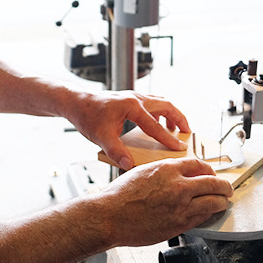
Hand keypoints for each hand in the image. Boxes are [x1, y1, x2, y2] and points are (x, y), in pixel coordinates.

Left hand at [63, 90, 189, 169]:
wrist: (76, 102)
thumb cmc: (87, 116)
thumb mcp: (101, 137)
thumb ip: (116, 152)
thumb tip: (130, 166)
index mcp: (132, 107)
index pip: (156, 125)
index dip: (168, 138)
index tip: (180, 147)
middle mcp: (136, 98)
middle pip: (166, 105)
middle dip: (179, 119)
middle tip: (187, 133)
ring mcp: (133, 96)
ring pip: (160, 102)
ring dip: (171, 114)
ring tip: (175, 129)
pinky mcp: (130, 98)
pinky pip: (152, 102)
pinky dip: (160, 112)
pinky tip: (157, 123)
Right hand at [98, 158, 233, 245]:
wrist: (111, 216)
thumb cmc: (121, 195)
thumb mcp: (143, 172)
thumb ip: (163, 172)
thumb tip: (176, 175)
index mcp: (167, 169)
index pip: (199, 165)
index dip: (208, 169)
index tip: (210, 173)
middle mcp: (178, 185)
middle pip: (213, 182)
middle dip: (224, 186)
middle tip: (226, 188)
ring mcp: (181, 206)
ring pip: (213, 201)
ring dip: (222, 201)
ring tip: (223, 202)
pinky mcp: (180, 224)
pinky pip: (203, 217)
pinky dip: (210, 214)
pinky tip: (210, 213)